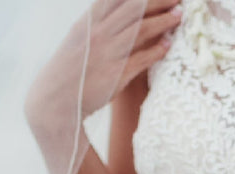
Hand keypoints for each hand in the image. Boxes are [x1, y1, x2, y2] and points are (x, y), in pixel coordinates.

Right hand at [26, 0, 181, 137]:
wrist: (55, 102)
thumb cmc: (69, 71)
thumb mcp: (78, 39)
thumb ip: (97, 24)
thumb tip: (117, 11)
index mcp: (88, 22)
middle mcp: (98, 33)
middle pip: (134, 9)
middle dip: (159, 0)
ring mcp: (107, 53)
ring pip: (141, 30)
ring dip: (164, 21)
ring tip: (180, 15)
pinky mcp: (115, 74)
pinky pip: (142, 59)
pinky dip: (157, 50)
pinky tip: (169, 45)